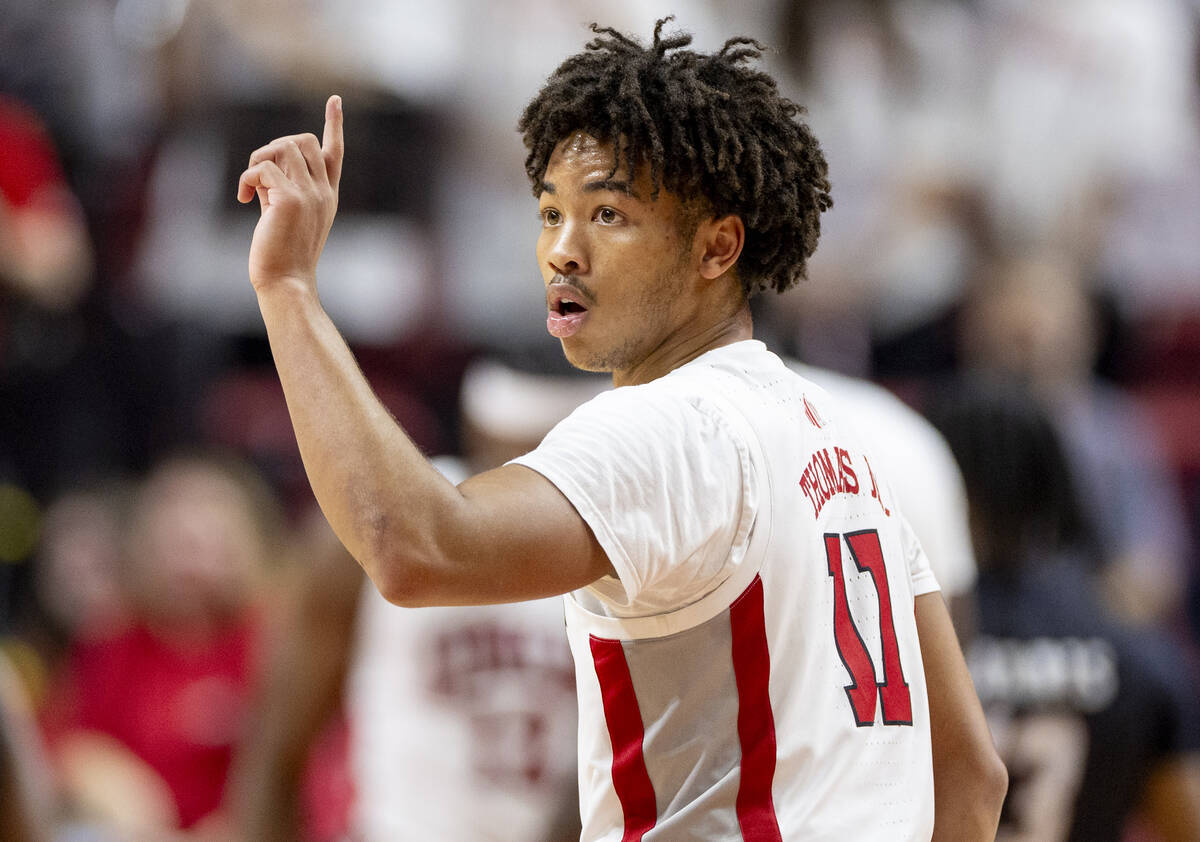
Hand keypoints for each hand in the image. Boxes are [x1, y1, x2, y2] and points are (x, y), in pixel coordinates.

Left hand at [238, 95, 343, 293]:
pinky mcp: (290, 199)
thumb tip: (263, 168)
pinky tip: (245, 200)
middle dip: (275, 146)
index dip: (334, 124)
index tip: (334, 100)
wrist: (286, 283)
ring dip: (258, 159)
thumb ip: (281, 189)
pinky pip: (262, 167)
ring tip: (251, 187)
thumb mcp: (286, 216)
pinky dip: (246, 179)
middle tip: (259, 175)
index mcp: (327, 196)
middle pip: (304, 139)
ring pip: (283, 146)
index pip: (335, 152)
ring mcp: (310, 194)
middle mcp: (323, 192)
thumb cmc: (282, 255)